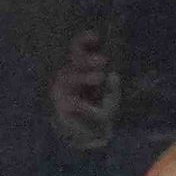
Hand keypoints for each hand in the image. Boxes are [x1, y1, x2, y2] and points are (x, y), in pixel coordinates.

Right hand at [46, 30, 119, 153]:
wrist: (88, 138)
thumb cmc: (99, 114)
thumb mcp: (111, 101)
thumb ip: (113, 89)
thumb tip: (113, 75)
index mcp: (80, 71)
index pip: (77, 51)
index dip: (83, 42)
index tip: (95, 37)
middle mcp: (69, 77)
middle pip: (74, 62)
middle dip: (87, 59)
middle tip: (103, 60)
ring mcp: (63, 91)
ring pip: (70, 77)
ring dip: (84, 76)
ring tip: (99, 77)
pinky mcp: (61, 107)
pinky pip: (72, 102)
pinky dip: (85, 105)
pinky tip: (92, 107)